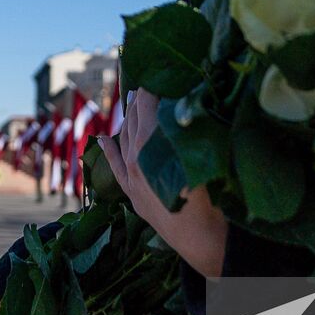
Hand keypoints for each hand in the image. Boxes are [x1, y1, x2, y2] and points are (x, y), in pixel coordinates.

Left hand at [97, 89, 227, 278]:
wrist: (203, 241)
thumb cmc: (212, 196)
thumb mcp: (205, 154)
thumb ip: (194, 127)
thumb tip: (190, 102)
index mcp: (151, 142)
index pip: (148, 103)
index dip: (155, 87)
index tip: (162, 73)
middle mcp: (135, 156)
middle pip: (134, 118)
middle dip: (141, 100)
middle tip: (151, 83)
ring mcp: (131, 177)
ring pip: (124, 139)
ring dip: (128, 118)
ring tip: (133, 101)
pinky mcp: (132, 194)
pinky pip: (114, 167)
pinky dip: (108, 150)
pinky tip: (102, 138)